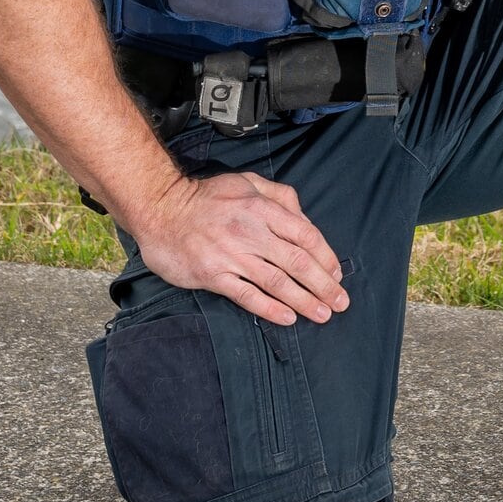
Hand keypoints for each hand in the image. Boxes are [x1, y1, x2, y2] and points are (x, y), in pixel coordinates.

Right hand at [131, 171, 349, 327]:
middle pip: (297, 262)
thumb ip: (280, 196)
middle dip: (323, 285)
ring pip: (277, 282)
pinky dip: (270, 308)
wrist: (161, 210)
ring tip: (323, 314)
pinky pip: (247, 295)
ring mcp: (232, 255)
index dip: (326, 258)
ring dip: (304, 300)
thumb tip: (304, 217)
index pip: (305, 235)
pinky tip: (288, 318)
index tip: (337, 275)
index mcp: (262, 208)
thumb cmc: (207, 197)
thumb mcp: (248, 183)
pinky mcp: (214, 275)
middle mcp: (251, 232)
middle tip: (341, 302)